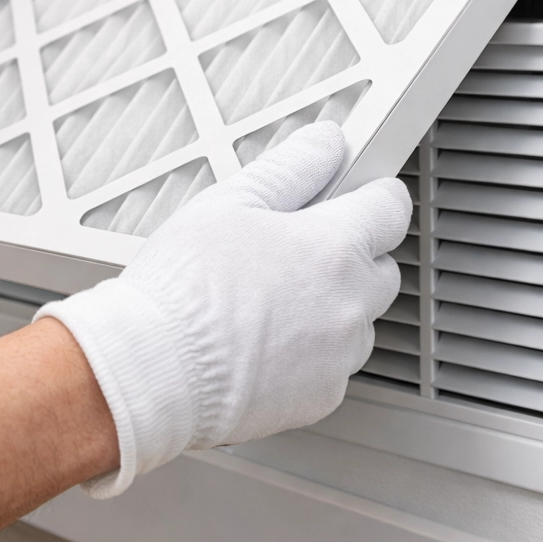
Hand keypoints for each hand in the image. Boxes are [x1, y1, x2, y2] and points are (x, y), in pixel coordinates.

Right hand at [36, 121, 411, 496]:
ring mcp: (337, 357)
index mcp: (333, 248)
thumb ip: (292, 165)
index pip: (391, 208)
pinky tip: (261, 342)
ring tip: (268, 301)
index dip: (373, 194)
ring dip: (331, 307)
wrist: (151, 370)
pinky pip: (332, 366)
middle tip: (294, 250)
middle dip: (350, 255)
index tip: (358, 193)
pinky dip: (309, 354)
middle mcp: (348, 305)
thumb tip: (328, 142)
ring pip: (357, 321)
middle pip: (381, 268)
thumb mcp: (231, 201)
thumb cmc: (181, 288)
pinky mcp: (319, 399)